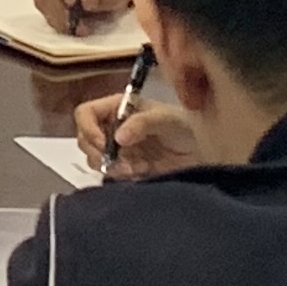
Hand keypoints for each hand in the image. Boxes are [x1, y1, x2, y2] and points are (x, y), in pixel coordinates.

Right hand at [73, 90, 201, 179]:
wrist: (202, 154)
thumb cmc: (184, 127)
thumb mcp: (166, 118)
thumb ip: (142, 123)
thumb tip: (117, 138)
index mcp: (116, 108)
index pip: (85, 114)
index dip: (87, 128)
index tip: (102, 144)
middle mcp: (111, 128)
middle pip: (84, 140)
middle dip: (99, 153)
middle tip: (121, 163)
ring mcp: (116, 151)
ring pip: (94, 160)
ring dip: (111, 167)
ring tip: (135, 169)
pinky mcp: (124, 169)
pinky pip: (110, 176)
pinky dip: (121, 177)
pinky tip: (140, 173)